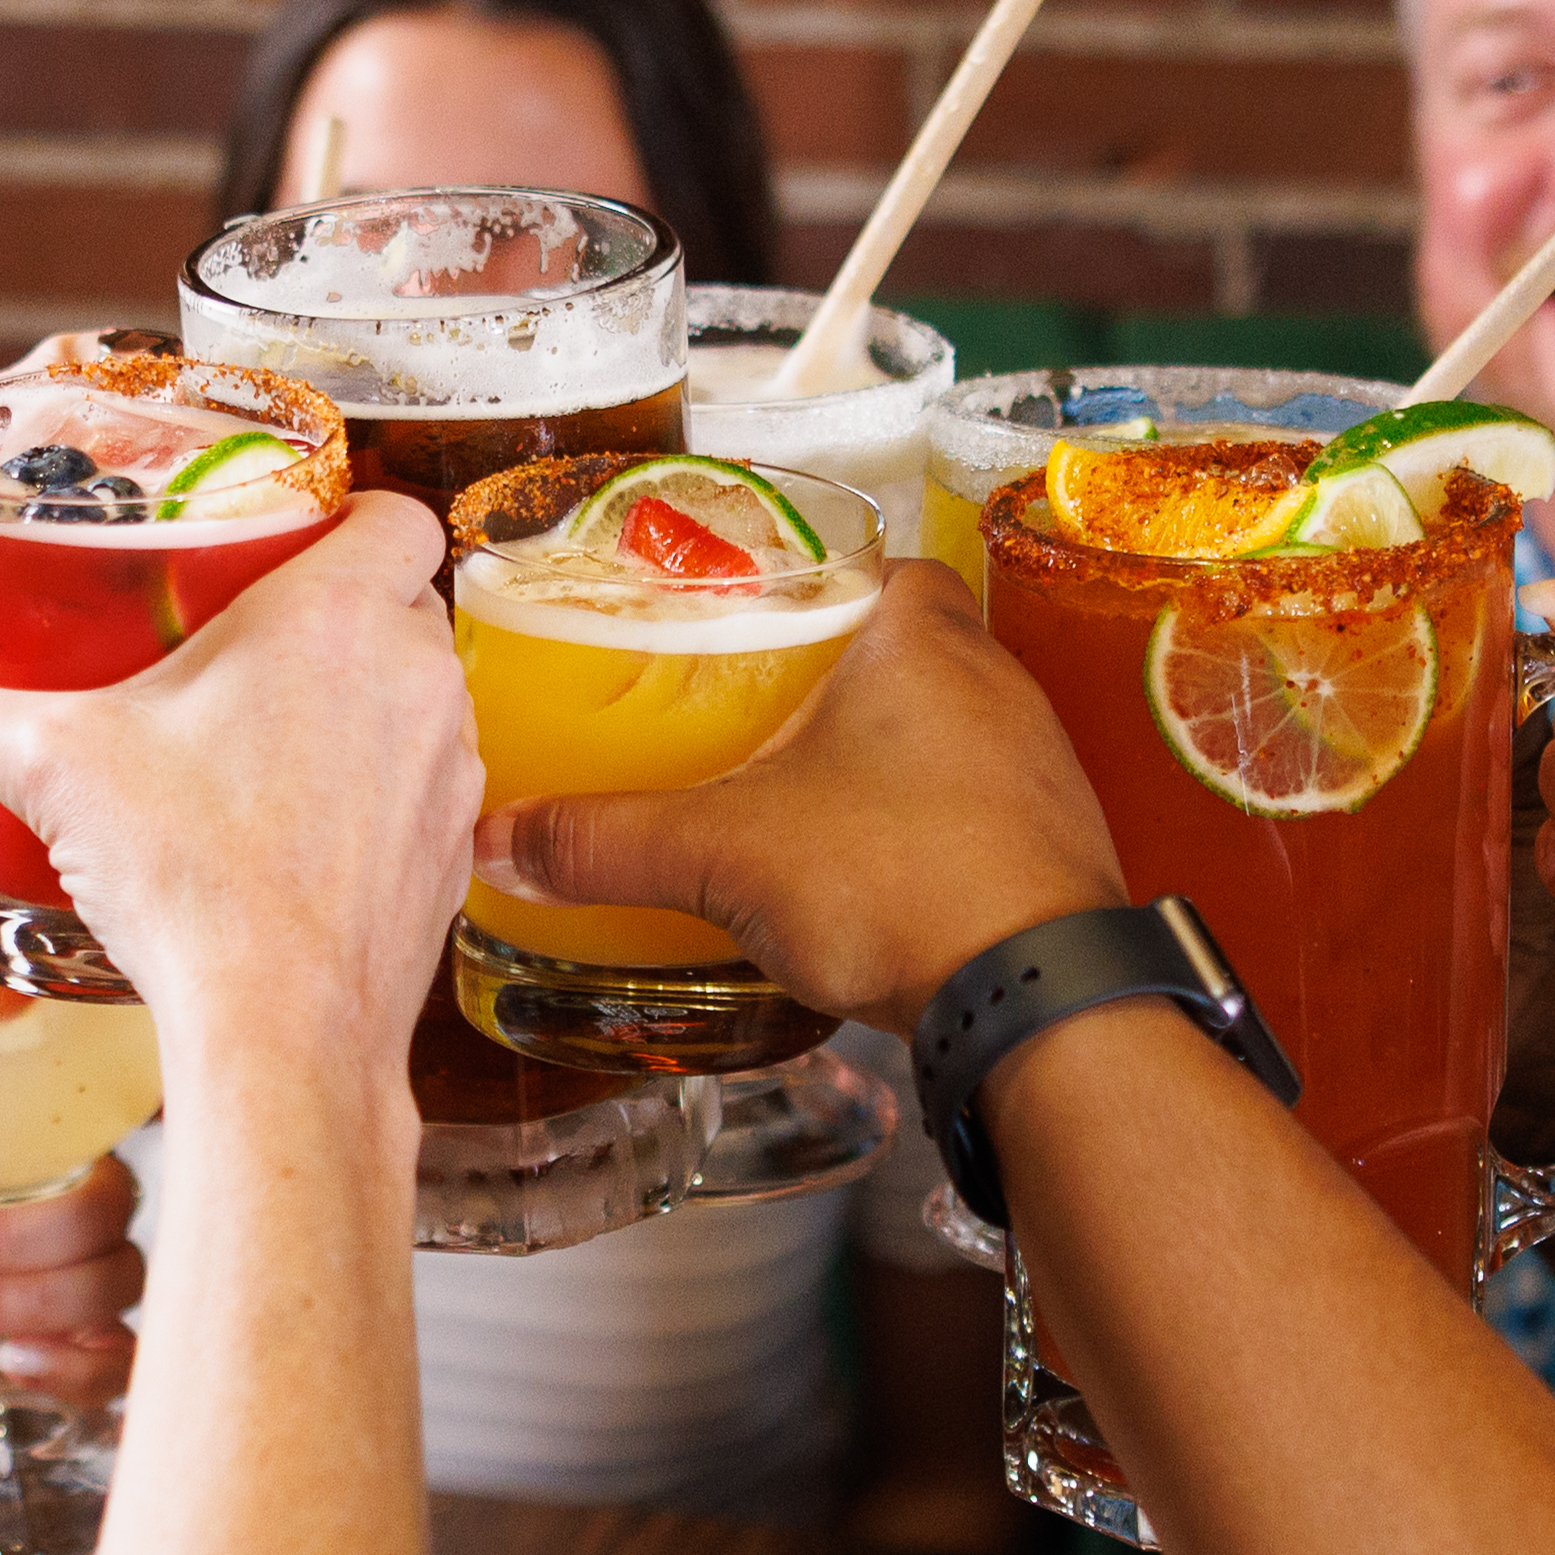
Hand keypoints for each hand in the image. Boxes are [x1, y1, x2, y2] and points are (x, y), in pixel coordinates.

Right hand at [0, 491, 468, 1090]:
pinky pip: (422, 795)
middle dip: (334, 620)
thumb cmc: (191, 876)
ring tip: (265, 747)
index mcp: (338, 616)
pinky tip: (294, 835)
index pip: (396, 514)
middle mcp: (418, 680)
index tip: (284, 544)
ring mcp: (449, 773)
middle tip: (247, 651)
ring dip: (358, 710)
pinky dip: (373, 799)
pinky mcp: (451, 858)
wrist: (279, 1032)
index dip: (347, 517)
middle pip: (400, 607)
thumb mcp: (53, 771)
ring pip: (417, 701)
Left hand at [0, 1047, 140, 1410]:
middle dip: (21, 1244)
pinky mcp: (68, 1344)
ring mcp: (75, 1272)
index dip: (32, 1160)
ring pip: (118, 1286)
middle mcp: (68, 1196)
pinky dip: (79, 1369)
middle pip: (111, 1214)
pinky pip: (120, 1362)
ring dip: (36, 1306)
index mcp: (27, 1133)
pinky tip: (14, 1365)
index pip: (97, 1125)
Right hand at [477, 566, 1122, 1030]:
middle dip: (827, 675)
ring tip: (790, 791)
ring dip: (875, 753)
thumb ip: (609, 841)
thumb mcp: (724, 852)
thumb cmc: (904, 879)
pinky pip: (972, 806)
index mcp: (921, 634)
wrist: (1036, 996)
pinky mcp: (1050, 844)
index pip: (874, 559)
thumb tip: (505, 839)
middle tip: (745, 709)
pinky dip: (915, 823)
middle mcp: (995, 680)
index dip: (812, 579)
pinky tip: (861, 868)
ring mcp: (1035, 764)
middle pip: (902, 644)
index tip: (749, 611)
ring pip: (940, 728)